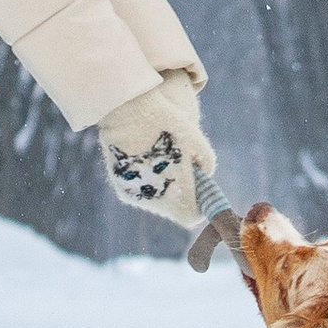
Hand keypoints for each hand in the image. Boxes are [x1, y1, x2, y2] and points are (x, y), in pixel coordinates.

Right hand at [98, 73, 215, 229]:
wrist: (128, 110)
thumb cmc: (168, 125)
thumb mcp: (197, 142)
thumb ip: (206, 165)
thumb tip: (204, 176)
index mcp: (176, 195)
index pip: (192, 216)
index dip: (199, 205)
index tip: (199, 189)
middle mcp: (155, 203)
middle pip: (173, 209)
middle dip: (180, 193)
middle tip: (182, 168)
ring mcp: (135, 197)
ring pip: (156, 201)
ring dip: (162, 187)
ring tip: (161, 157)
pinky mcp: (121, 188)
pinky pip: (140, 191)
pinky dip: (145, 180)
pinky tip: (145, 157)